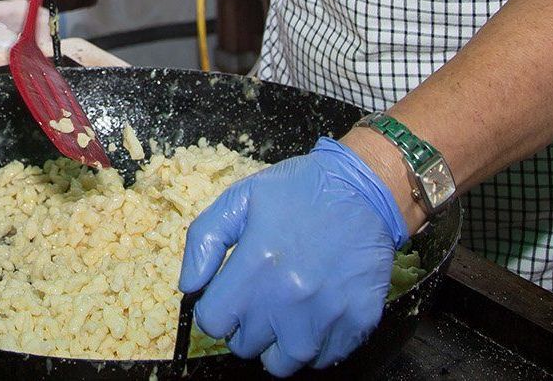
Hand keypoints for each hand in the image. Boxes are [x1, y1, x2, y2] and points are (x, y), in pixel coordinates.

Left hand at [179, 137, 406, 376]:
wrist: (363, 189)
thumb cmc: (299, 190)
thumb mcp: (241, 198)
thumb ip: (204, 239)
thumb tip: (189, 286)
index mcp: (256, 265)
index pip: (213, 323)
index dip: (214, 311)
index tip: (225, 298)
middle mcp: (290, 298)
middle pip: (245, 346)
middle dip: (244, 326)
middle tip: (257, 300)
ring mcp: (326, 314)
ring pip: (284, 363)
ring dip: (276, 344)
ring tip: (282, 314)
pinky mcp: (357, 322)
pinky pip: (324, 359)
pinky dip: (314, 346)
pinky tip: (313, 315)